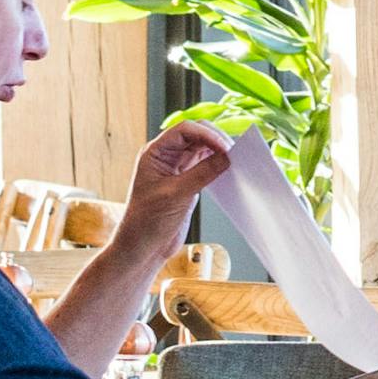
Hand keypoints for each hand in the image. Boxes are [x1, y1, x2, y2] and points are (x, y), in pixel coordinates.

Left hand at [122, 118, 237, 244]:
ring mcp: (177, 169)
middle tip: (234, 152)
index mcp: (155, 153)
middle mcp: (165, 157)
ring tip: (235, 160)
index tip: (225, 147)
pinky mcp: (187, 182)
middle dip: (215, 139)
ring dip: (218, 152)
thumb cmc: (147, 222)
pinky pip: (205, 165)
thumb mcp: (177, 195)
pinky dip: (218, 165)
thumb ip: (202, 174)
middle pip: (195, 135)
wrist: (142, 248)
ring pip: (202, 149)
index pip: (185, 130)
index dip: (207, 135)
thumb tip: (227, 157)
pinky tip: (228, 170)